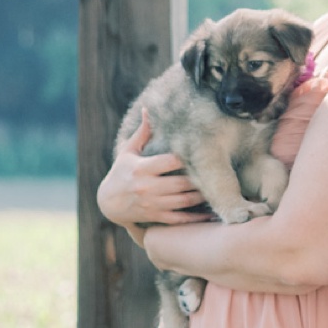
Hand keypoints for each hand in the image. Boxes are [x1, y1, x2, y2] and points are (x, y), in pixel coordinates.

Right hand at [97, 115, 209, 236]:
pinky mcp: (157, 216)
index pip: (170, 161)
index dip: (187, 157)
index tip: (203, 152)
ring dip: (203, 196)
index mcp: (142, 168)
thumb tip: (148, 109)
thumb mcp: (128, 152)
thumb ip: (143, 133)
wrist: (108, 203)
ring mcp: (153, 204)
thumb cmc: (121, 172)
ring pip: (185, 200)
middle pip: (182, 182)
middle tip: (219, 172)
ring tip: (218, 189)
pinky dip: (196, 219)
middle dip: (201, 178)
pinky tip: (211, 215)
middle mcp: (148, 187)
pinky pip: (180, 219)